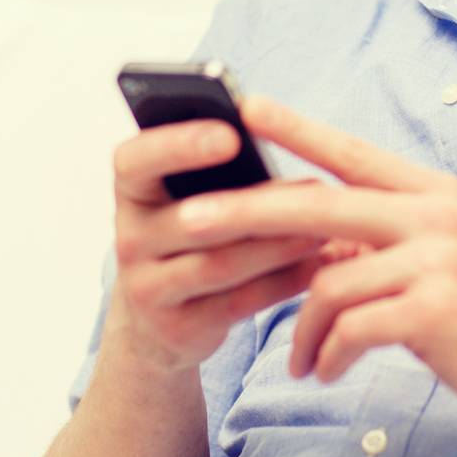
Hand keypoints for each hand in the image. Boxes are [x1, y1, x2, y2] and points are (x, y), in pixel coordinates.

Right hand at [109, 116, 362, 373]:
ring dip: (279, 245)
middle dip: (255, 205)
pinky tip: (320, 263)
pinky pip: (239, 302)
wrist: (159, 320)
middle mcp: (129, 239)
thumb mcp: (188, 196)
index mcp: (132, 191)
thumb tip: (282, 127)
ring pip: (220, 264)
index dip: (178, 145)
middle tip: (314, 189)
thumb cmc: (191, 232)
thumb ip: (220, 166)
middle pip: (190, 220)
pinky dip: (284, 281)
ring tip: (327, 226)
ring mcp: (148, 289)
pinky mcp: (179, 329)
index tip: (230, 135)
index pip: (135, 160)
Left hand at [171, 93, 456, 435]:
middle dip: (248, 213)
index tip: (245, 107)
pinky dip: (328, 354)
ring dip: (304, 329)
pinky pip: (350, 328)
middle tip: (190, 221)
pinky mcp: (435, 309)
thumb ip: (388, 240)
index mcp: (435, 193)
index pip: (353, 152)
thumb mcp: (447, 259)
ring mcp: (438, 260)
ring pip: (328, 282)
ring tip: (303, 359)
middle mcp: (435, 215)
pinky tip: (327, 372)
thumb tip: (321, 242)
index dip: (297, 128)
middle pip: (320, 206)